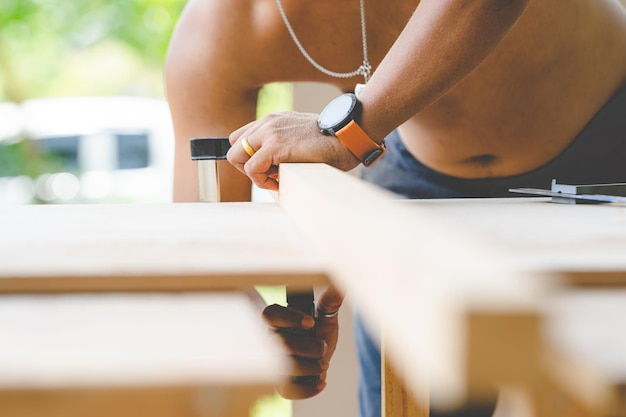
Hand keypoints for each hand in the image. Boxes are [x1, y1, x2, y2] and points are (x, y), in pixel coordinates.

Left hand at [227, 111, 359, 189]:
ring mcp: (269, 132)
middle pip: (234, 148)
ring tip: (276, 178)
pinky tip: (280, 181)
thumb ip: (283, 143)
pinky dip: (261, 180)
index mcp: (272, 120)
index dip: (249, 157)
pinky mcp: (274, 145)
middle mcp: (267, 122)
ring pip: (236, 157)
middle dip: (247, 167)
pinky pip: (251, 168)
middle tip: (270, 175)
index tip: (268, 168)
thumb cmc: (331, 144)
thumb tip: (273, 167)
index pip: (241, 137)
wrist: (347, 138)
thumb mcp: (300, 137)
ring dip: (253, 173)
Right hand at [262, 286, 343, 398]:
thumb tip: (338, 287)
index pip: (271, 314)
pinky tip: (322, 382)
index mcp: (276, 320)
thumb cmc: (318, 333)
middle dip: (308, 347)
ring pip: (283, 367)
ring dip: (308, 367)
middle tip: (323, 348)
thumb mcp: (325, 316)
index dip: (289, 318)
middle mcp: (269, 341)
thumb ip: (330, 301)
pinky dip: (307, 389)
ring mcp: (273, 364)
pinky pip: (287, 390)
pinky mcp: (281, 384)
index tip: (311, 322)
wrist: (321, 356)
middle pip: (281, 343)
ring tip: (323, 364)